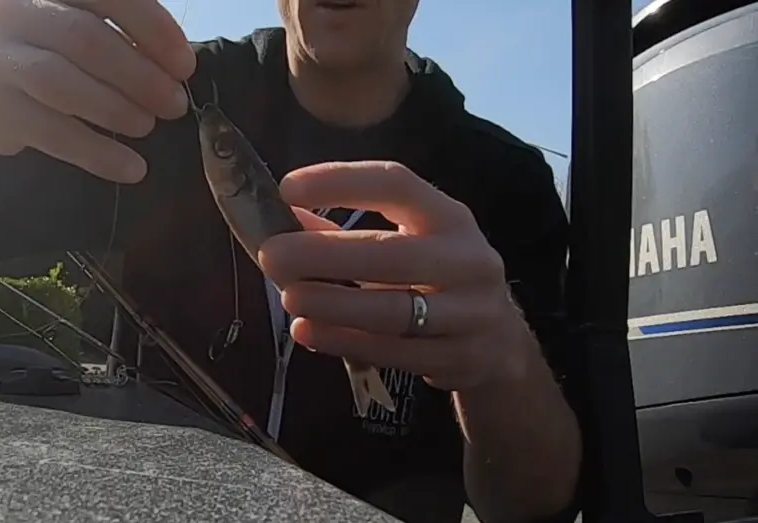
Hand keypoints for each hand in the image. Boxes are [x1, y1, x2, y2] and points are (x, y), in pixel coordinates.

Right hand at [0, 0, 195, 181]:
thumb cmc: (57, 54)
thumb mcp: (90, 29)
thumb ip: (129, 35)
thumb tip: (178, 66)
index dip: (152, 29)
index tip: (185, 65)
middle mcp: (13, 11)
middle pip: (83, 38)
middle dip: (139, 75)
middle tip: (173, 104)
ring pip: (60, 83)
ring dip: (115, 109)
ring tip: (147, 126)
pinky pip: (51, 132)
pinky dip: (97, 153)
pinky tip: (131, 168)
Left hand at [258, 161, 537, 390]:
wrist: (500, 345)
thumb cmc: (437, 280)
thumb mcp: (410, 244)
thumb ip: (346, 233)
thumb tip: (279, 221)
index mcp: (449, 217)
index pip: (396, 185)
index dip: (341, 182)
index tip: (286, 189)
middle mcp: (467, 259)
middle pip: (392, 254)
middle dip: (325, 254)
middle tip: (273, 256)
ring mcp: (469, 313)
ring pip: (393, 310)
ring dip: (333, 304)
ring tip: (288, 298)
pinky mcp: (458, 358)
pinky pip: (393, 351)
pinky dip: (344, 342)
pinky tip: (306, 332)